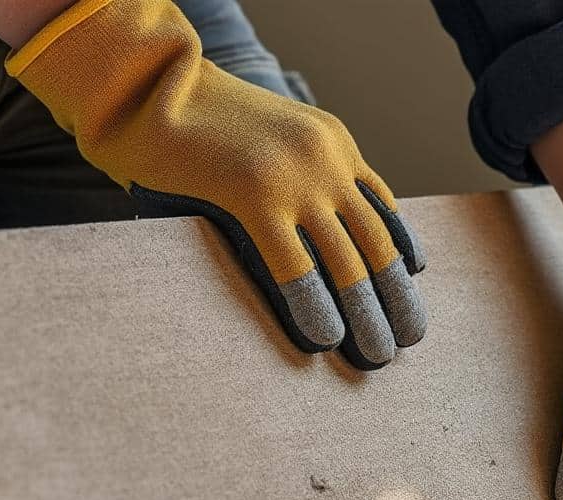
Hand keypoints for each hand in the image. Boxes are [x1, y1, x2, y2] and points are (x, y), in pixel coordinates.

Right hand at [6, 0, 425, 367]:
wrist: (150, 83)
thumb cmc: (195, 120)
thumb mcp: (263, 141)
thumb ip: (289, 179)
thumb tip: (302, 230)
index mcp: (331, 141)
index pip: (381, 203)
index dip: (400, 247)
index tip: (413, 280)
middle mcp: (326, 158)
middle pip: (377, 239)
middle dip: (395, 294)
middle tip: (409, 337)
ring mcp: (294, 177)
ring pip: (347, 259)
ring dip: (368, 312)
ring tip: (378, 353)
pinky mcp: (256, 196)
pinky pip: (297, 265)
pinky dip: (314, 305)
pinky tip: (326, 338)